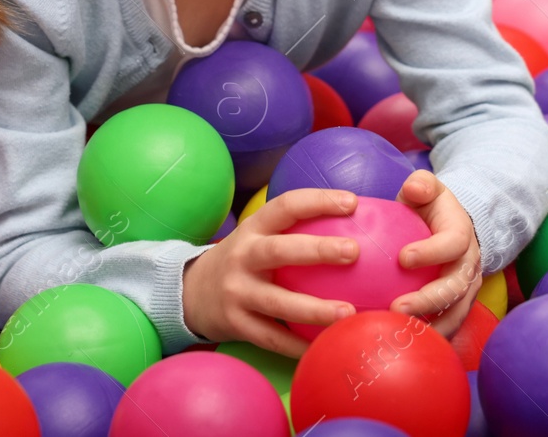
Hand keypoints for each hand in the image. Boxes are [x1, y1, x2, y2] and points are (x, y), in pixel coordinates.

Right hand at [181, 188, 360, 357]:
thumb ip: (293, 230)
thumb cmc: (243, 260)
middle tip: (353, 251)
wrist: (190, 292)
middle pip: (279, 251)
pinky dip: (298, 346)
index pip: (286, 206)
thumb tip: (357, 223)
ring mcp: (237, 293)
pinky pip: (272, 338)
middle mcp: (242, 257)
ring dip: (314, 309)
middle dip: (317, 250)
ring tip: (348, 313)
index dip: (318, 201)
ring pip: (278, 303)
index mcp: (253, 229)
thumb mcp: (257, 237)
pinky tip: (326, 346)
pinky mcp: (236, 325)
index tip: (352, 202)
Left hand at [391, 170, 482, 337]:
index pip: (453, 244)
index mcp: (462, 234)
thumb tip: (414, 188)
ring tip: (399, 336)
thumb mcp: (429, 189)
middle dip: (428, 301)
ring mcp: (466, 290)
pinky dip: (428, 339)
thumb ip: (422, 184)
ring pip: (455, 314)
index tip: (402, 258)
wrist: (456, 228)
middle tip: (396, 308)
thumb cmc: (432, 209)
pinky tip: (402, 347)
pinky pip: (447, 328)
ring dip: (429, 327)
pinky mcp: (457, 308)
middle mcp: (469, 265)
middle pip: (456, 288)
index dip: (431, 251)